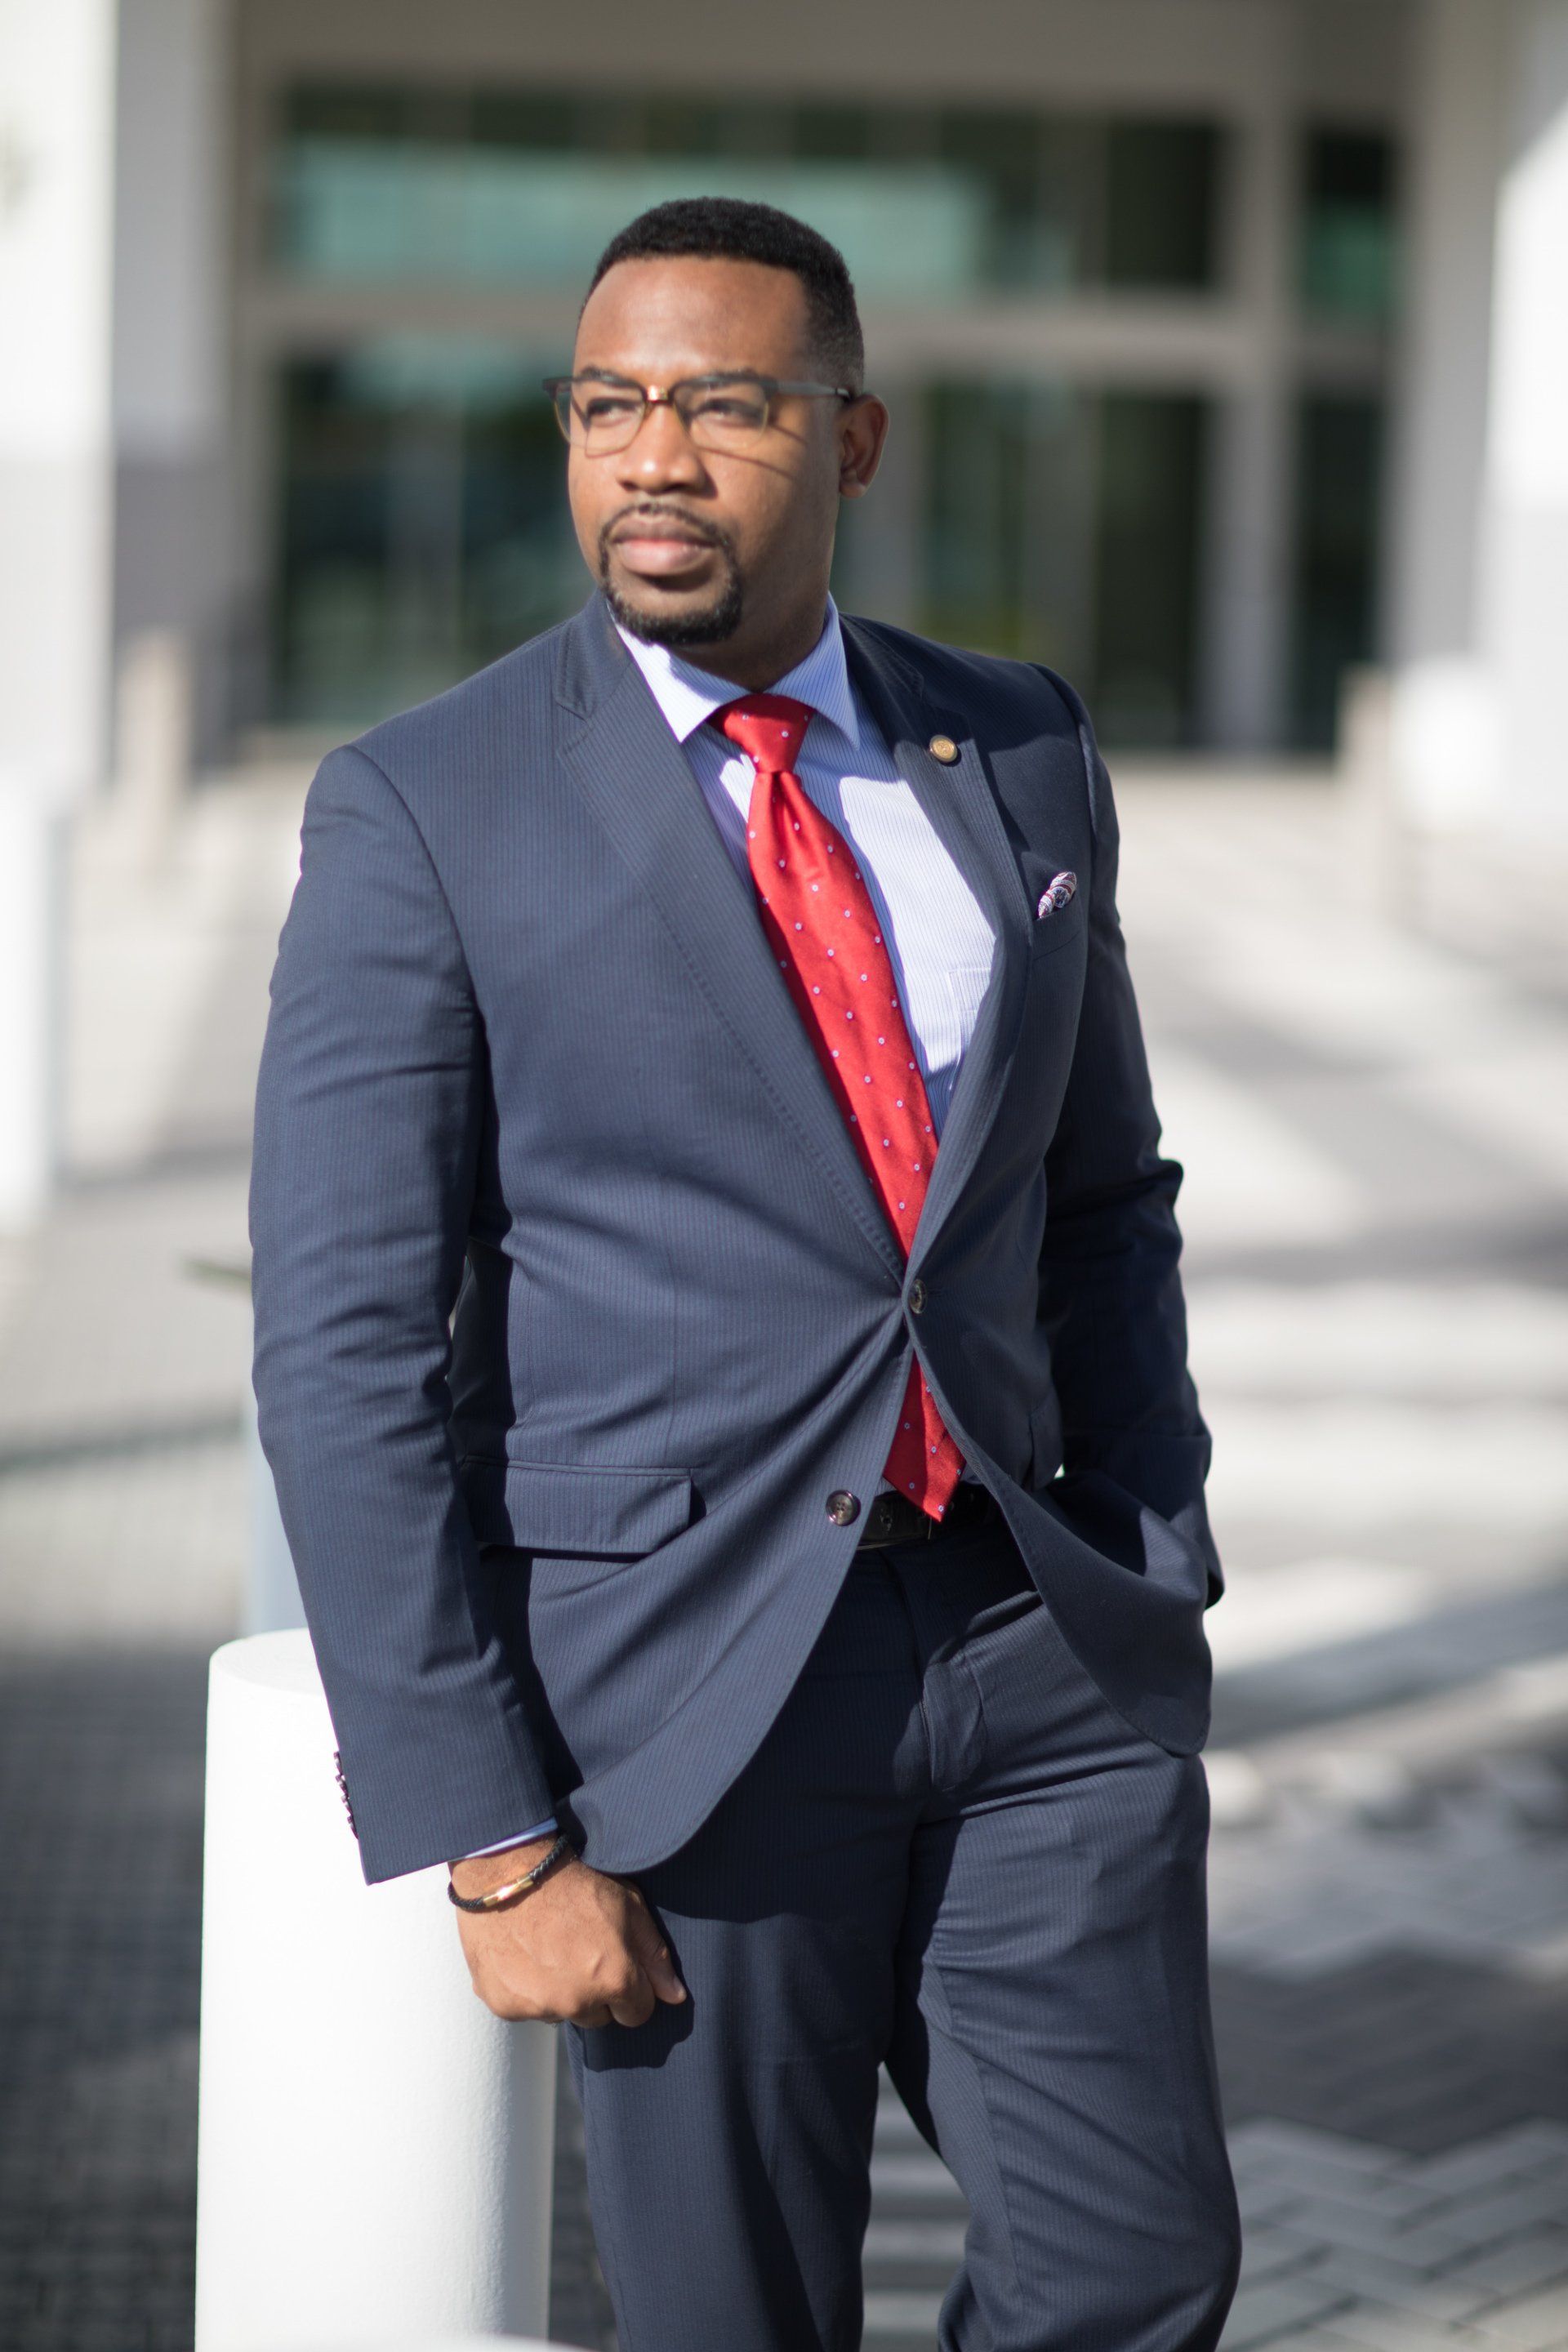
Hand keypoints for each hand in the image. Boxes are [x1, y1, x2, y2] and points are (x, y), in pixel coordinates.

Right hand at [449, 1836, 687, 2028]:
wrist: (507, 1870)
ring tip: (549, 1950)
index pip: (636, 2013)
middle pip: (598, 2017)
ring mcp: (537, 2007)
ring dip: (560, 1993)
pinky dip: (526, 1990)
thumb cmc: (574, 1881)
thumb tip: (675, 1996)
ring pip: (561, 2013)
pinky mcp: (504, 2006)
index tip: (617, 1965)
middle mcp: (577, 2002)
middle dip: (595, 1993)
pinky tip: (524, 1955)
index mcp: (613, 1979)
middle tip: (580, 1952)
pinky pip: (526, 2008)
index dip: (631, 1989)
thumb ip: (654, 1955)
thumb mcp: (627, 1905)